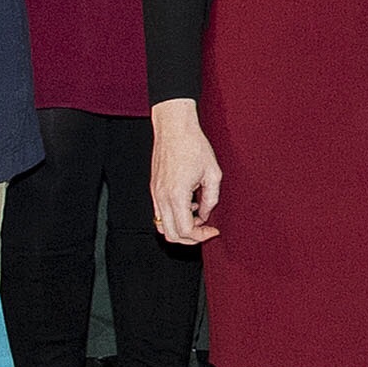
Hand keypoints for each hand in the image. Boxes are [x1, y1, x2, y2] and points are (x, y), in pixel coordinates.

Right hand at [149, 99, 221, 242]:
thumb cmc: (194, 145)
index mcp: (176, 195)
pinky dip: (173, 218)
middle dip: (190, 238)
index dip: (202, 236)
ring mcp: (155, 194)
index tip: (213, 230)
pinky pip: (159, 214)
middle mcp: (161, 197)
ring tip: (197, 218)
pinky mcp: (153, 189)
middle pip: (171, 235)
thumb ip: (211, 199)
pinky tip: (188, 206)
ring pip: (162, 227)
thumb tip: (206, 214)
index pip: (186, 230)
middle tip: (206, 230)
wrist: (174, 128)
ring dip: (179, 229)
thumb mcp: (212, 173)